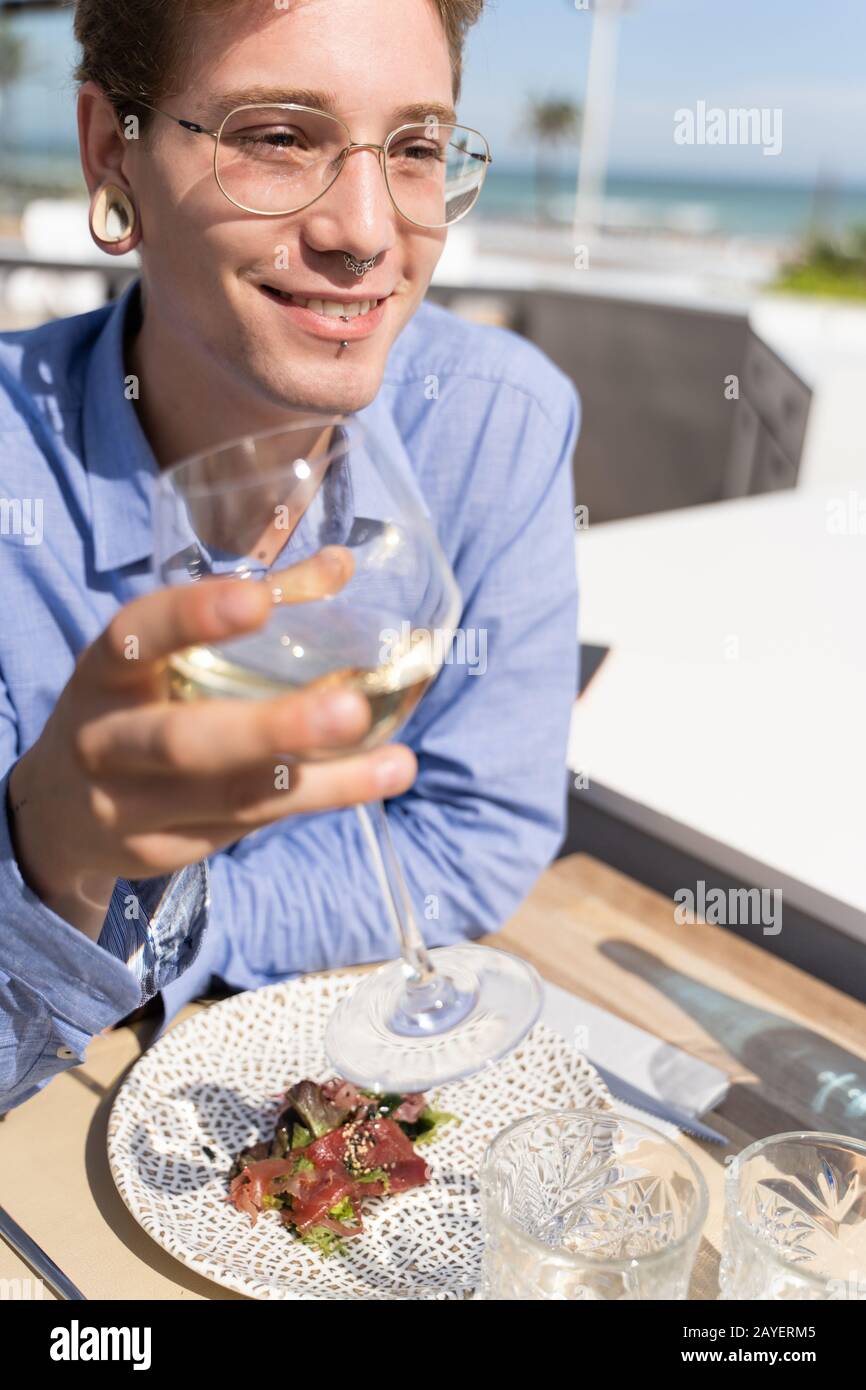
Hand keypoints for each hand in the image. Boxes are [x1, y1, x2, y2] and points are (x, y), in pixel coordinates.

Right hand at [8, 550, 415, 938]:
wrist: (61, 813)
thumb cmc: (132, 705)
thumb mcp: (160, 658)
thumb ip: (246, 608)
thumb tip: (339, 566)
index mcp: (105, 673)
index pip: (135, 637)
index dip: (192, 617)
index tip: (257, 599)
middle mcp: (107, 742)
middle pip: (184, 741)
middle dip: (269, 727)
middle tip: (349, 709)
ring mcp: (130, 808)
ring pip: (232, 798)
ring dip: (320, 782)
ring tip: (398, 764)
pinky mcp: (162, 852)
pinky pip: (247, 827)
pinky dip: (314, 802)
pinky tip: (375, 780)